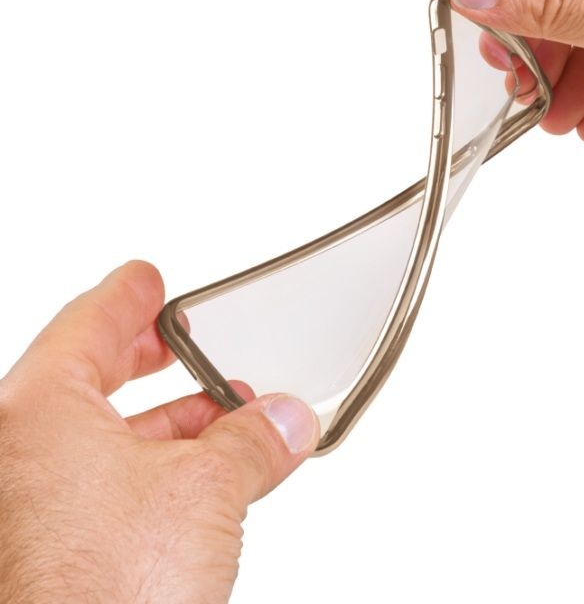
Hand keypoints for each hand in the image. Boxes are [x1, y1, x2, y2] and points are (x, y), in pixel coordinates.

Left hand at [0, 261, 318, 603]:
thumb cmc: (95, 594)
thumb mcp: (203, 491)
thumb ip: (253, 443)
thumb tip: (288, 421)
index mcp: (37, 413)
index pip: (86, 324)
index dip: (126, 296)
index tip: (145, 279)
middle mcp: (19, 456)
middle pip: (87, 380)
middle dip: (148, 361)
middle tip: (179, 341)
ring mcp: (29, 509)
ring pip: (102, 441)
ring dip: (168, 428)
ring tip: (225, 419)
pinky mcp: (48, 555)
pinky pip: (104, 489)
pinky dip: (157, 476)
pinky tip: (204, 484)